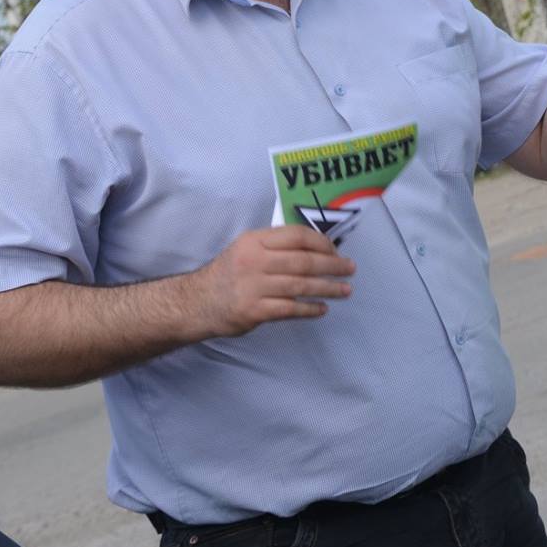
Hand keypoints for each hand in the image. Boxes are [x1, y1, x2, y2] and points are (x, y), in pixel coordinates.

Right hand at [186, 226, 354, 337]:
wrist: (196, 302)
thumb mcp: (247, 248)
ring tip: (344, 290)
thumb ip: (276, 246)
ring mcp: (253, 286)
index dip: (322, 243)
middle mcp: (254, 260)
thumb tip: (318, 249)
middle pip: (303, 261)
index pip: (297, 236)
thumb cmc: (229, 273)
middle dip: (332, 266)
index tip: (336, 251)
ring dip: (327, 288)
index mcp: (255, 240)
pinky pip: (290, 309)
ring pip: (300, 285)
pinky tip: (322, 308)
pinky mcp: (253, 310)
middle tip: (350, 269)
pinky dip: (309, 308)